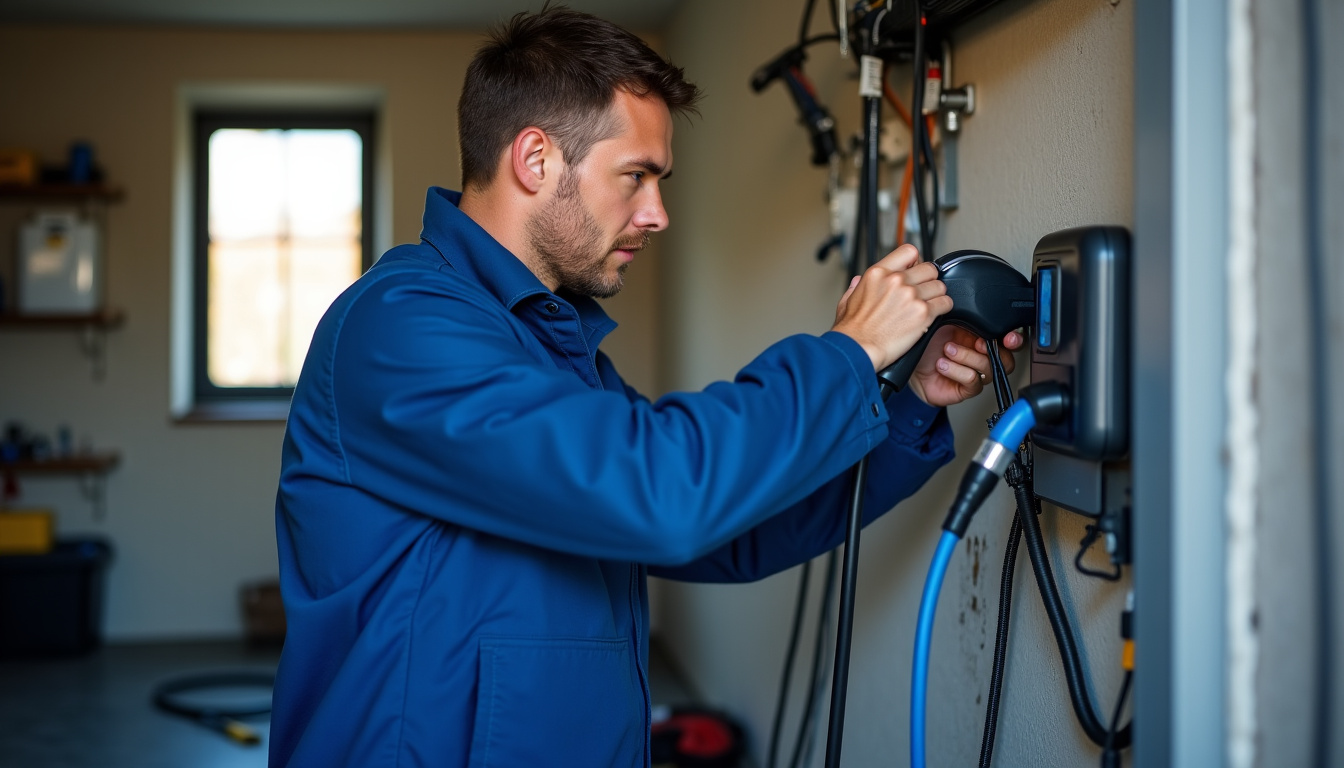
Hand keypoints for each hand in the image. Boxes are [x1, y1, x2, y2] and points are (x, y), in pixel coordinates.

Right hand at [831, 244, 953, 370]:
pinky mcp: (923, 313)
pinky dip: (943, 308)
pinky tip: (934, 314)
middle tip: (924, 292)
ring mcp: (911, 295)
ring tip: (929, 305)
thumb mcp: (847, 301)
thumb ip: (857, 287)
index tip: (915, 271)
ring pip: (939, 286)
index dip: (916, 262)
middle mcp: (896, 280)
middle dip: (929, 280)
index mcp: (878, 273)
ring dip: (937, 296)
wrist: (857, 349)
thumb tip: (858, 281)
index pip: (909, 251)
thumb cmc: (852, 330)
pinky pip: (945, 303)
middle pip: (929, 269)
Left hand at [907, 328, 1023, 406]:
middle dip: (996, 349)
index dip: (1013, 339)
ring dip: (967, 357)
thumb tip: (982, 310)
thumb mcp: (946, 322)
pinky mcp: (966, 389)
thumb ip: (967, 317)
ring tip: (947, 350)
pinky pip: (972, 380)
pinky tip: (943, 364)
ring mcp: (975, 374)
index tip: (1008, 336)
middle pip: (1007, 358)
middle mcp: (981, 357)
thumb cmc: (926, 342)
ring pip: (988, 368)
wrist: (908, 363)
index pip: (1008, 340)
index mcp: (981, 338)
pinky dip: (956, 370)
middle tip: (978, 342)